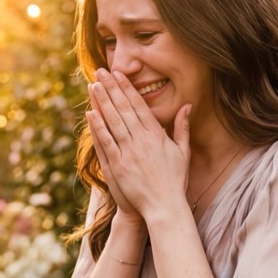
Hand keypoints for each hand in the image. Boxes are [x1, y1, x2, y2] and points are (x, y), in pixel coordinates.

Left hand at [87, 68, 191, 223]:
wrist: (165, 206)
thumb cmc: (175, 181)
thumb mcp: (183, 152)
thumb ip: (182, 127)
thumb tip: (187, 106)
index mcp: (157, 135)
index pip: (139, 106)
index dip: (127, 88)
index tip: (118, 75)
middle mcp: (142, 140)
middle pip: (123, 109)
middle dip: (111, 88)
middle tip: (101, 71)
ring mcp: (129, 153)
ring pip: (112, 121)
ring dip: (102, 102)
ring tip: (93, 85)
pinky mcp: (118, 166)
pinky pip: (105, 142)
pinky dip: (97, 127)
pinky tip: (90, 112)